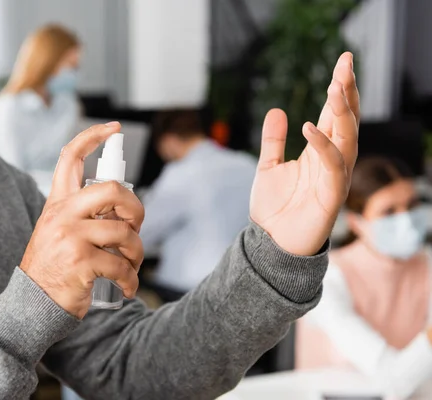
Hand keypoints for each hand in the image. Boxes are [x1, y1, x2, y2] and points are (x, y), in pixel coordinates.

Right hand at [20, 123, 144, 318]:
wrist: (32, 304)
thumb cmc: (53, 267)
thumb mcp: (58, 231)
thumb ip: (83, 214)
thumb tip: (124, 208)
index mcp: (58, 204)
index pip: (70, 158)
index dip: (92, 136)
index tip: (114, 128)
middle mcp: (62, 215)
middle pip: (112, 190)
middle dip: (135, 208)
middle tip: (134, 227)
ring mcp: (71, 237)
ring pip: (124, 233)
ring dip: (136, 253)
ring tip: (130, 266)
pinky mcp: (81, 262)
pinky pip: (122, 265)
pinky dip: (131, 279)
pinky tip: (127, 286)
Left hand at [250, 52, 359, 255]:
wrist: (271, 243)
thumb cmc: (274, 209)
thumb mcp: (268, 167)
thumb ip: (273, 140)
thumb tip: (278, 110)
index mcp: (318, 152)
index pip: (333, 115)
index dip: (339, 88)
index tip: (343, 61)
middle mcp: (331, 160)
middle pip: (345, 120)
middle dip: (347, 92)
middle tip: (346, 64)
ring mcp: (334, 177)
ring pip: (347, 138)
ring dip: (342, 112)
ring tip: (335, 86)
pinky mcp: (331, 195)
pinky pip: (333, 166)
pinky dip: (323, 146)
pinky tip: (309, 128)